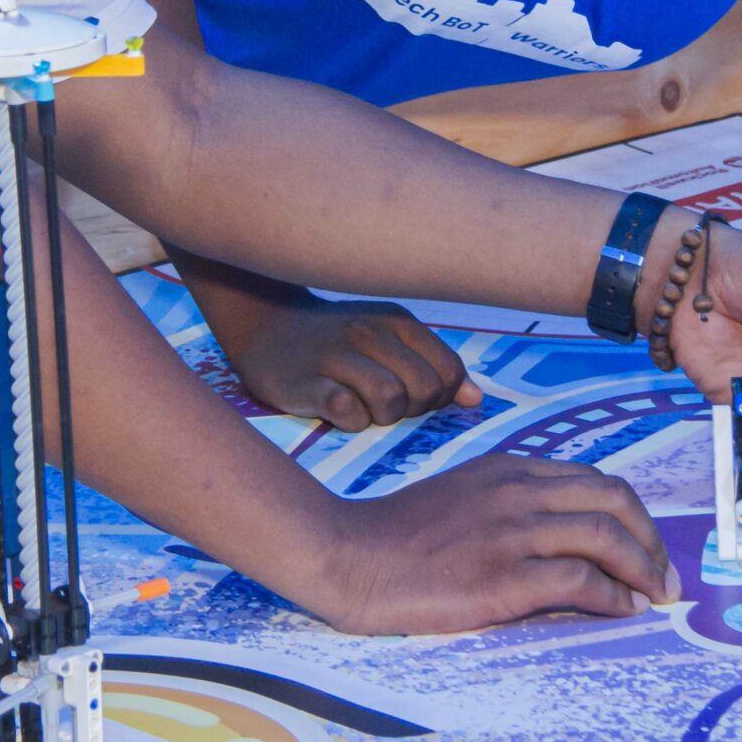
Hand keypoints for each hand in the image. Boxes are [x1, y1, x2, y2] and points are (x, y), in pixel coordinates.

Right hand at [216, 289, 480, 430]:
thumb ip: (434, 364)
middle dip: (413, 409)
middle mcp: (370, 332)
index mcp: (397, 321)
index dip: (440, 397)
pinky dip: (350, 420)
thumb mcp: (390, 339)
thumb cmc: (338, 339)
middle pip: (424, 390)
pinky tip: (338, 411)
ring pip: (390, 400)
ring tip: (362, 407)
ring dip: (381, 416)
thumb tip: (475, 399)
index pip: (448, 371)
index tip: (416, 399)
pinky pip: (346, 411)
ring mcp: (336, 356)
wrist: (266, 325)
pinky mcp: (305, 382)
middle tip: (387, 406)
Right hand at [314, 453, 678, 632]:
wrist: (348, 555)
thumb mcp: (462, 498)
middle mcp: (516, 490)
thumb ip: (510, 505)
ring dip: (643, 570)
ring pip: (606, 536)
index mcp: (508, 469)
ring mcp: (511, 531)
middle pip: (614, 499)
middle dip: (651, 539)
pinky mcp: (502, 577)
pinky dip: (611, 598)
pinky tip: (619, 612)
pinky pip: (580, 581)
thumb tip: (564, 541)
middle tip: (662, 576)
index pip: (593, 480)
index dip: (631, 515)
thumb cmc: (398, 536)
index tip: (645, 548)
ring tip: (654, 598)